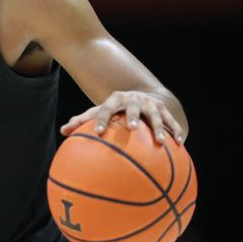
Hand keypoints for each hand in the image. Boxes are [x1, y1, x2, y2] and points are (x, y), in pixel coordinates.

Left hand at [60, 90, 185, 144]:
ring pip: (156, 115)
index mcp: (115, 100)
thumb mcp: (100, 112)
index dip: (101, 119)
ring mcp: (150, 103)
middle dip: (134, 116)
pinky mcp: (165, 109)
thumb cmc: (115, 110)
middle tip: (132, 128)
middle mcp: (134, 99)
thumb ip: (82, 121)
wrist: (141, 96)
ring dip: (159, 127)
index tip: (97, 132)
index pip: (106, 109)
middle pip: (134, 107)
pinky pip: (172, 121)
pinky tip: (179, 144)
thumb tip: (62, 131)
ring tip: (161, 142)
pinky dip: (176, 131)